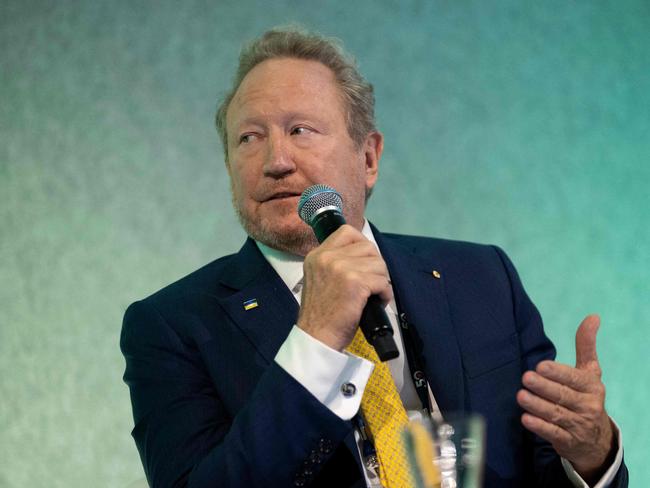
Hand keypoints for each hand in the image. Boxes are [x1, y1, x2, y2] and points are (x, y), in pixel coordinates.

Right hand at [297, 225, 391, 350]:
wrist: (317, 336)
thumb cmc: (321, 313)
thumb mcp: (319, 279)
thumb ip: (334, 264)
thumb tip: (364, 257)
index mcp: (317, 255)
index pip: (347, 232)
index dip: (363, 245)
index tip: (365, 264)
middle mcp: (327, 257)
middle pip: (368, 247)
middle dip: (376, 266)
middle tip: (372, 283)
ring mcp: (340, 267)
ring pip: (378, 263)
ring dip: (381, 280)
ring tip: (373, 295)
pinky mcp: (354, 282)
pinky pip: (382, 281)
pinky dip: (384, 294)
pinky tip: (376, 303)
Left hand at [517, 315, 615, 482]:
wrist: (596, 439)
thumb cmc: (586, 396)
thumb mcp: (589, 371)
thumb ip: (586, 345)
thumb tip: (593, 316)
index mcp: (591, 386)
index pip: (573, 378)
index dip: (558, 373)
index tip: (541, 366)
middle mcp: (587, 406)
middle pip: (563, 396)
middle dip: (544, 387)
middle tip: (526, 377)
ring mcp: (578, 425)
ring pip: (556, 414)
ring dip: (537, 405)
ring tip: (520, 396)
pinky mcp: (568, 441)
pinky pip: (553, 433)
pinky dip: (540, 427)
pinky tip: (525, 419)